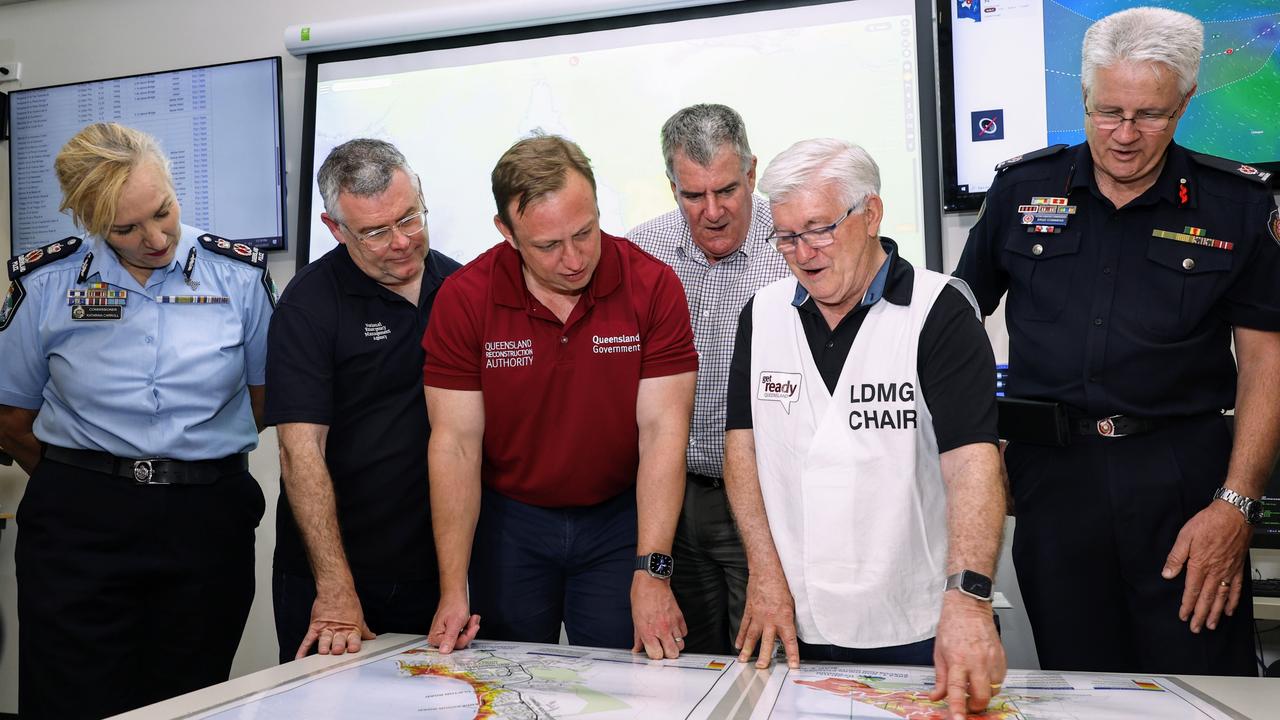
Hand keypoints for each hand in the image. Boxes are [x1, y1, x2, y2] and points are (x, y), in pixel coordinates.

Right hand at [296, 588, 376, 659]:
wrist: (335, 588)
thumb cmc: (347, 602)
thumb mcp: (358, 617)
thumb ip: (364, 630)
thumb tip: (371, 636)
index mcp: (351, 629)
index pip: (354, 640)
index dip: (354, 645)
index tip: (353, 651)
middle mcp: (338, 631)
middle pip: (338, 642)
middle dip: (338, 646)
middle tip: (338, 650)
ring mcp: (326, 629)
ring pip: (324, 641)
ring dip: (324, 646)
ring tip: (324, 651)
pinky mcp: (315, 627)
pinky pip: (308, 639)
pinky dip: (303, 649)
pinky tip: (300, 657)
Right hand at [427, 593, 480, 652]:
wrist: (455, 595)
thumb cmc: (453, 605)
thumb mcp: (454, 622)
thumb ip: (450, 638)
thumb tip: (444, 651)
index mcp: (435, 637)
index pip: (454, 646)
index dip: (466, 637)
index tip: (473, 628)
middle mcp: (438, 638)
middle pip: (459, 643)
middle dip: (469, 632)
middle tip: (472, 621)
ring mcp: (446, 636)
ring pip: (463, 639)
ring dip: (470, 628)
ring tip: (472, 618)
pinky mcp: (452, 633)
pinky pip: (463, 635)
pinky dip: (469, 627)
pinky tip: (470, 620)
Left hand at [630, 574, 686, 659]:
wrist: (652, 581)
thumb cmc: (641, 596)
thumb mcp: (635, 619)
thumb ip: (638, 637)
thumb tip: (637, 648)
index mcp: (648, 631)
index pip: (656, 655)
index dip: (655, 656)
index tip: (653, 652)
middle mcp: (662, 629)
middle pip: (672, 654)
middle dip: (667, 654)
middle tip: (662, 649)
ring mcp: (672, 624)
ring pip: (680, 645)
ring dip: (674, 645)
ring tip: (668, 640)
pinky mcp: (680, 617)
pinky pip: (684, 633)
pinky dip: (680, 634)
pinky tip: (673, 631)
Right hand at [735, 570, 799, 668]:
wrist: (767, 570)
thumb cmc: (782, 584)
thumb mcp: (792, 603)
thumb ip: (790, 618)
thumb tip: (791, 630)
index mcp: (785, 618)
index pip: (790, 641)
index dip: (792, 655)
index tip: (792, 666)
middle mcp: (770, 619)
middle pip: (767, 642)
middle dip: (764, 656)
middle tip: (761, 667)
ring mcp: (758, 615)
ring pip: (752, 636)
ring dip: (748, 649)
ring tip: (743, 660)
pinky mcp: (749, 610)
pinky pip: (744, 625)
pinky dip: (741, 636)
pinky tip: (738, 644)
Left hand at [928, 592, 1005, 719]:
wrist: (969, 608)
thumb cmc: (953, 626)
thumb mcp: (939, 653)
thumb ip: (940, 678)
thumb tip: (936, 696)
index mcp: (958, 660)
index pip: (957, 691)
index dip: (958, 708)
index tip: (958, 719)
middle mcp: (977, 662)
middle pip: (982, 696)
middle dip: (975, 706)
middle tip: (967, 704)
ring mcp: (992, 660)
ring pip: (993, 690)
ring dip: (983, 693)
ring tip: (974, 684)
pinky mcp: (1002, 658)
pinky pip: (1000, 679)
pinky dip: (991, 682)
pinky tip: (982, 675)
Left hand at [1161, 500, 1251, 631]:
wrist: (1234, 514)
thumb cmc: (1209, 522)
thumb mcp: (1185, 536)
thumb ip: (1176, 557)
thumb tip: (1167, 574)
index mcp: (1200, 564)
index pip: (1192, 590)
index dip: (1187, 605)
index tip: (1182, 616)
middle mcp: (1215, 571)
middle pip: (1207, 598)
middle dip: (1200, 615)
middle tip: (1195, 628)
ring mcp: (1229, 571)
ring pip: (1222, 597)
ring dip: (1216, 613)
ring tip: (1211, 625)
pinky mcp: (1238, 567)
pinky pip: (1237, 589)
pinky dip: (1233, 601)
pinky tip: (1230, 610)